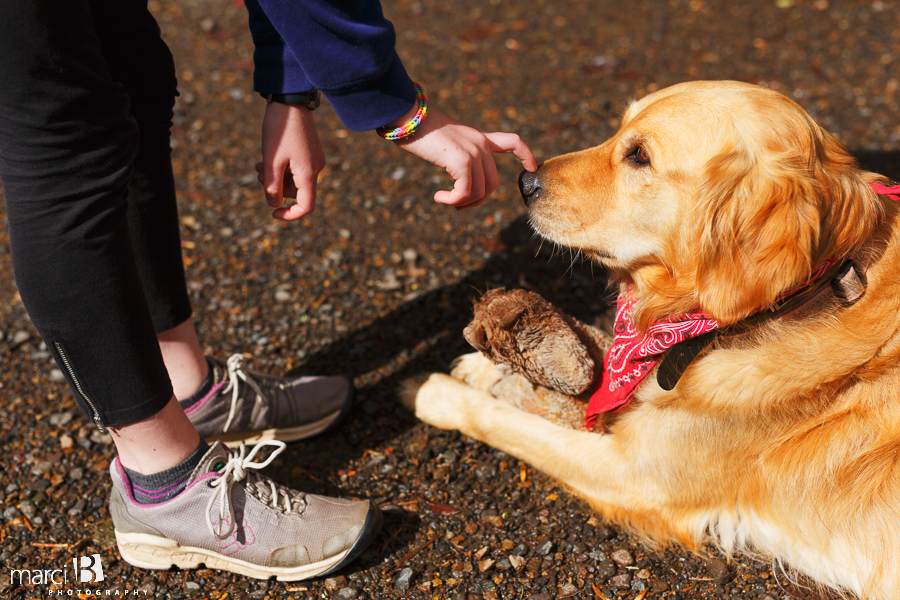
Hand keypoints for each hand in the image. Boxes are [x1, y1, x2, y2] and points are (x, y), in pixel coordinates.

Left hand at [257, 101, 324, 220]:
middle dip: (276, 188)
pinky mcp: (310, 152)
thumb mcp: (271, 160)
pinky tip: (268, 158)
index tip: (273, 213)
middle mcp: (316, 169)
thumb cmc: (280, 129)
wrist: (290, 100)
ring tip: (260, 164)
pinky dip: (282, 168)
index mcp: (308, 173)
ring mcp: (314, 160)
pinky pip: (296, 169)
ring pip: (294, 181)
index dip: (290, 214)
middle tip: (259, 174)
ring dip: (276, 177)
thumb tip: (273, 204)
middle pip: (296, 192)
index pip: (306, 206)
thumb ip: (271, 186)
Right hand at [392, 109, 536, 208]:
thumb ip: (458, 156)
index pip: (512, 142)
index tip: (532, 167)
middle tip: (458, 204)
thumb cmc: (420, 130)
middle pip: (493, 182)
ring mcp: (473, 151)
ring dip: (463, 202)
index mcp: (479, 137)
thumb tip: (459, 179)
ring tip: (446, 201)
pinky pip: (465, 192)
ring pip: (480, 191)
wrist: (409, 117)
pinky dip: (453, 200)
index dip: (526, 155)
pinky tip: (438, 197)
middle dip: (477, 200)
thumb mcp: (446, 142)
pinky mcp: (462, 160)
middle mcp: (480, 143)